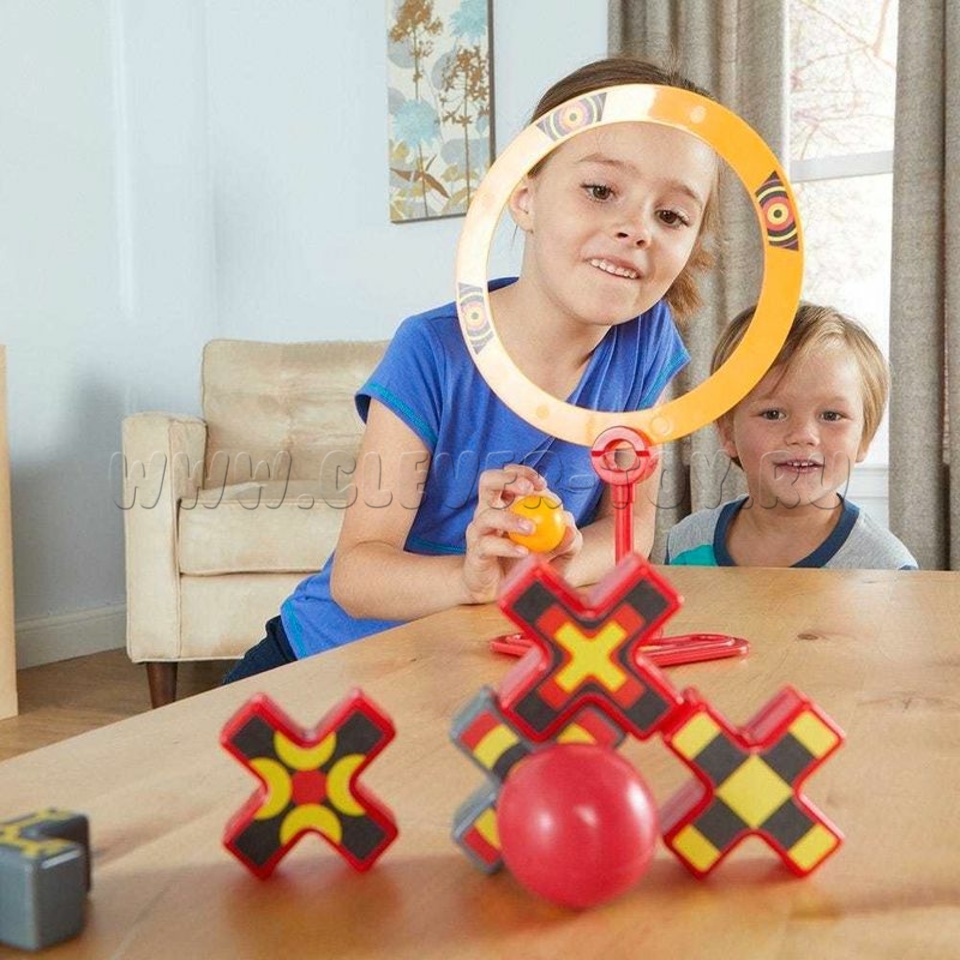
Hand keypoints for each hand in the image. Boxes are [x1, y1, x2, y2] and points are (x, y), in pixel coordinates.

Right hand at [461, 465, 581, 602]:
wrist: (501, 591)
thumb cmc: (526, 565)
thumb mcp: (554, 554)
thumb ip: (565, 542)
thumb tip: (572, 527)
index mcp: (504, 503)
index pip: (509, 476)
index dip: (524, 473)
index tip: (542, 484)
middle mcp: (488, 511)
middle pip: (488, 481)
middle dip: (508, 479)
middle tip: (529, 490)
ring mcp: (479, 531)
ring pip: (488, 515)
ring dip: (511, 518)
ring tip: (531, 528)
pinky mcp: (476, 551)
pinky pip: (488, 544)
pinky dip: (507, 546)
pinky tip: (524, 552)